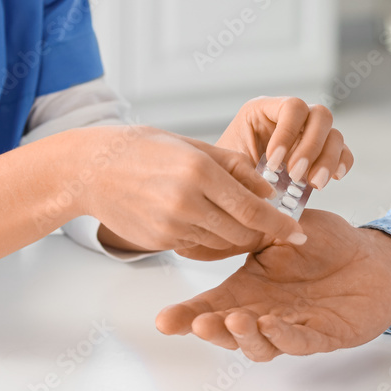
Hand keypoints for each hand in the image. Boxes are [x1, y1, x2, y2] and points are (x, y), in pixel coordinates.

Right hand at [74, 126, 305, 253]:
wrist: (91, 169)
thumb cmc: (144, 149)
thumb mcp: (193, 146)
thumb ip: (235, 167)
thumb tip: (269, 192)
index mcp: (199, 172)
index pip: (252, 208)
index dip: (280, 225)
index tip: (299, 234)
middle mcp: (186, 202)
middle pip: (242, 232)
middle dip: (259, 231)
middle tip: (270, 224)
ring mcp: (171, 226)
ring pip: (221, 242)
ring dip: (233, 233)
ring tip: (227, 213)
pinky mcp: (160, 242)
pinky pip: (198, 245)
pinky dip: (208, 236)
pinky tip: (198, 216)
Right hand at [156, 210, 390, 360]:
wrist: (371, 257)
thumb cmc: (326, 244)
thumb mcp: (284, 228)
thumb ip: (255, 230)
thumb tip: (219, 223)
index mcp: (250, 288)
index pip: (213, 305)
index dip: (187, 315)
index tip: (164, 321)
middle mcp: (266, 312)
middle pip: (230, 331)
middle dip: (212, 330)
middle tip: (197, 323)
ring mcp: (293, 327)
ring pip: (261, 344)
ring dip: (245, 337)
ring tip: (235, 320)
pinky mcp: (323, 335)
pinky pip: (300, 340)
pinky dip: (284, 336)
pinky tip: (271, 325)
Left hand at [217, 97, 352, 188]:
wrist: (234, 186)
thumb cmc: (228, 172)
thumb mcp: (231, 164)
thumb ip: (247, 168)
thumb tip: (266, 184)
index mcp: (266, 109)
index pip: (292, 107)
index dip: (288, 133)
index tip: (273, 162)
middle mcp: (293, 117)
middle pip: (320, 115)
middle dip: (311, 147)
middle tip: (296, 174)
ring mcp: (311, 133)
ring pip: (335, 135)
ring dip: (327, 160)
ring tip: (313, 184)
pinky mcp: (324, 153)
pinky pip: (344, 152)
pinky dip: (342, 164)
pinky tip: (333, 179)